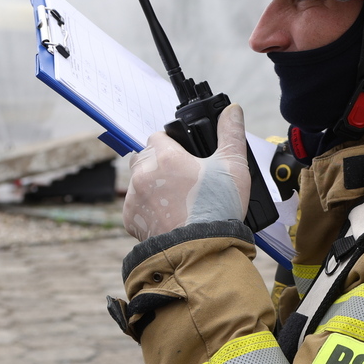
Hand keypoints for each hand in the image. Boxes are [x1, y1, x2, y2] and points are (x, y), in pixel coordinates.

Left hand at [123, 104, 250, 240]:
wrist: (203, 252)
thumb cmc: (217, 210)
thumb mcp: (233, 168)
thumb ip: (231, 134)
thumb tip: (233, 110)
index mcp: (165, 156)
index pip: (159, 136)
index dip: (174, 144)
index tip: (186, 156)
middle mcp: (144, 174)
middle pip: (145, 156)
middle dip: (160, 163)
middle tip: (183, 179)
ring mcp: (134, 197)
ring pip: (138, 181)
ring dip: (152, 185)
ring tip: (177, 200)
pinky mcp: (131, 219)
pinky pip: (135, 206)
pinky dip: (147, 209)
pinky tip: (168, 215)